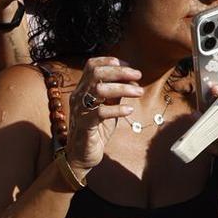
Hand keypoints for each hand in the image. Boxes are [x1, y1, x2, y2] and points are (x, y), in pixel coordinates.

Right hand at [65, 56, 142, 172]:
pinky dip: (117, 109)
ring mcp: (80, 110)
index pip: (91, 65)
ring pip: (98, 89)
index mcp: (83, 89)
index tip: (129, 67)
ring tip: (139, 92)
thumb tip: (132, 80)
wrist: (82, 156)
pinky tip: (129, 111)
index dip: (110, 62)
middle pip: (96, 73)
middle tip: (138, 76)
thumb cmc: (96, 130)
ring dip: (122, 88)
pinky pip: (100, 112)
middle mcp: (79, 96)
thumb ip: (116, 94)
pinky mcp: (84, 125)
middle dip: (120, 71)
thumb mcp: (108, 108)